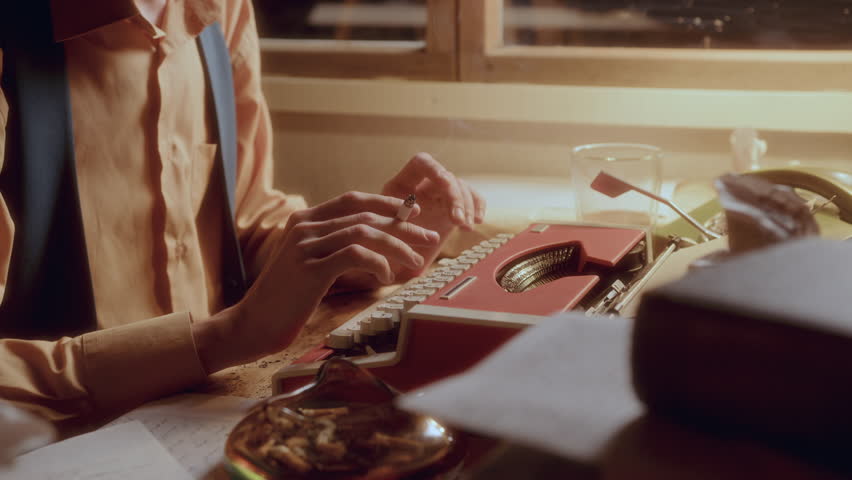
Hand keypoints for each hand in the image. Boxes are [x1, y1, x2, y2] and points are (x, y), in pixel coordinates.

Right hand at [193, 191, 439, 369]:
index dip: (386, 203)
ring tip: (416, 262)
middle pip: (365, 214)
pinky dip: (377, 262)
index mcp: (304, 219)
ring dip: (397, 245)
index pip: (353, 200)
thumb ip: (332, 248)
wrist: (252, 324)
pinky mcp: (309, 268)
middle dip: (403, 225)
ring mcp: (305, 245)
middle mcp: (304, 225)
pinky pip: (354, 255)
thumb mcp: (309, 264)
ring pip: (364, 232)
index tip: (413, 214)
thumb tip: (373, 246)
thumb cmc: (286, 300)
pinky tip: (387, 276)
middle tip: (429, 238)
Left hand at [381, 152, 485, 276]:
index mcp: (402, 184)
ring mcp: (440, 195)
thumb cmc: (385, 248)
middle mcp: (423, 185)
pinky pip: (472, 199)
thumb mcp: (383, 235)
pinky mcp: (453, 208)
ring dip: (467, 207)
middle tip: (458, 221)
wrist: (393, 261)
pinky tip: (477, 221)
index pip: (422, 163)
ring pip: (461, 188)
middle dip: (455, 198)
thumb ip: (393, 224)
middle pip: (446, 178)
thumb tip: (410, 217)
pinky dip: (478, 207)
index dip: (435, 170)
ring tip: (466, 227)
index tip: (445, 185)